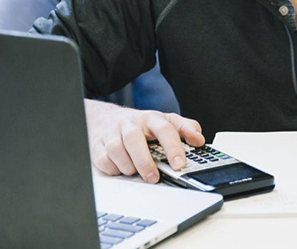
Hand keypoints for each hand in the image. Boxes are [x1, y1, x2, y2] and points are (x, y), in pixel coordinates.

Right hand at [85, 100, 204, 183]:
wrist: (105, 118)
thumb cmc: (139, 124)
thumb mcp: (165, 121)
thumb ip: (185, 128)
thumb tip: (199, 139)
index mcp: (150, 118)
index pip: (164, 129)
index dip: (173, 147)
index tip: (179, 164)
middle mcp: (130, 124)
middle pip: (135, 140)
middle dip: (144, 162)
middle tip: (154, 178)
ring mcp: (112, 133)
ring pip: (116, 150)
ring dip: (128, 166)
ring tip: (136, 172)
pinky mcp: (97, 145)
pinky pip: (103, 160)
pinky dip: (113, 169)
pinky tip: (121, 168)